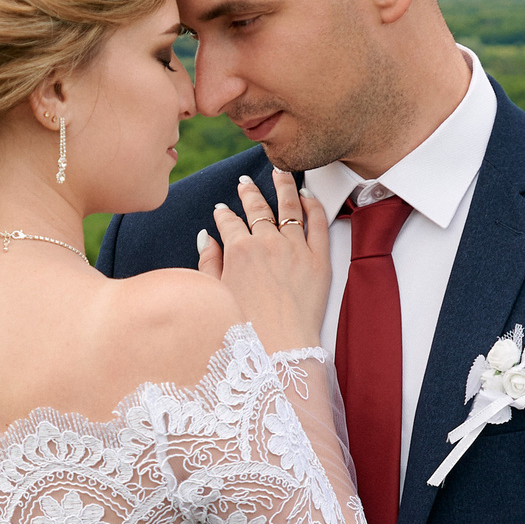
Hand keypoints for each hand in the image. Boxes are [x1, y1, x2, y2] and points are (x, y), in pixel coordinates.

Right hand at [197, 167, 330, 355]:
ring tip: (280, 173)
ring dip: (282, 187)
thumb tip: (206, 237)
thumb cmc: (243, 329)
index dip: (224, 214)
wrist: (279, 350)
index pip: (229, 222)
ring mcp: (295, 249)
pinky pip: (317, 224)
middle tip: (244, 182)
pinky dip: (313, 205)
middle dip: (248, 192)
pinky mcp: (319, 260)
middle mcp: (267, 243)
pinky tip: (307, 196)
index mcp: (239, 250)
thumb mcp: (215, 293)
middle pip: (257, 208)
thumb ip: (209, 261)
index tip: (222, 209)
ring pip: (289, 207)